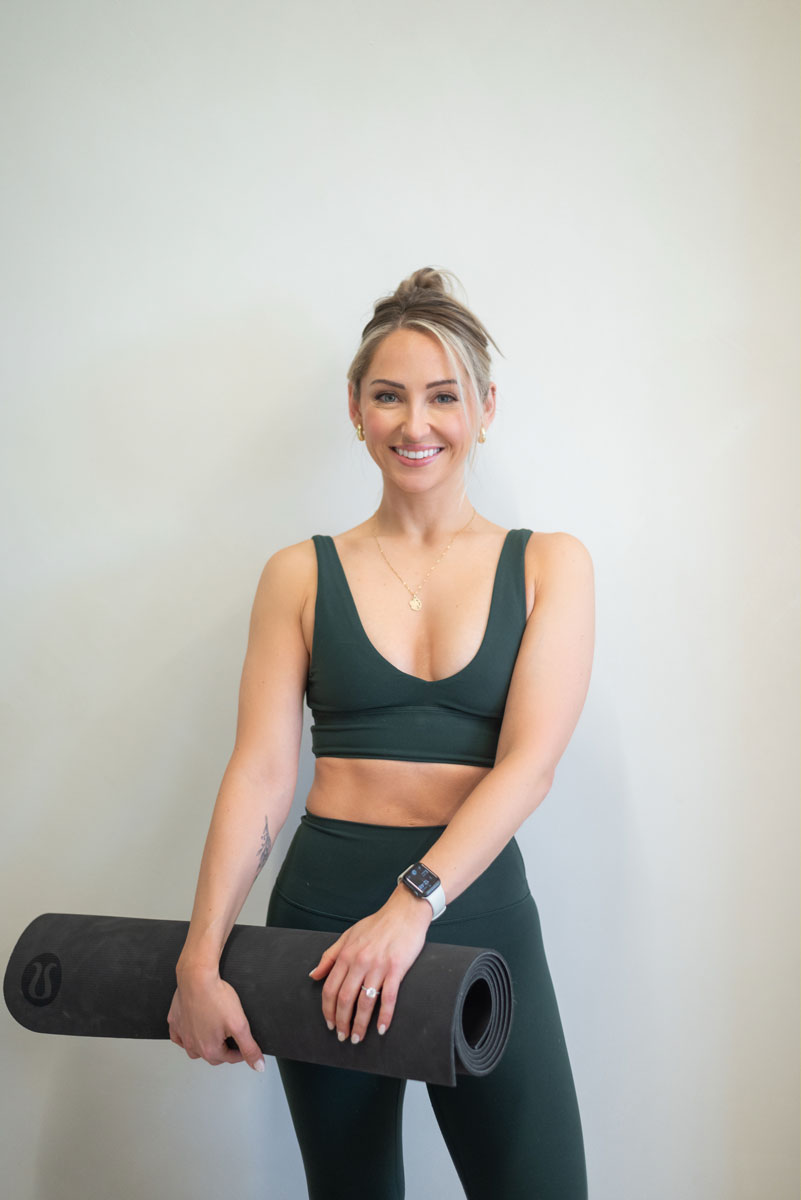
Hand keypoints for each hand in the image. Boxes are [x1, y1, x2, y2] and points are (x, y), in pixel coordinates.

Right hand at [167, 967, 264, 1071]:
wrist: (197, 977)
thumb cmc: (216, 997)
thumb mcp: (239, 1024)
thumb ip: (249, 1048)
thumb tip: (258, 1065)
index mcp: (209, 1049)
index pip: (230, 1058)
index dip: (242, 1052)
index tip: (246, 1044)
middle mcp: (193, 1045)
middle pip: (212, 1055)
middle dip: (224, 1050)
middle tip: (232, 1038)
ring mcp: (182, 1033)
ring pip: (194, 1049)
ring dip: (205, 1046)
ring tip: (215, 1036)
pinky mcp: (175, 1021)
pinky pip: (178, 1036)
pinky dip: (185, 1037)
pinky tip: (193, 1031)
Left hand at [308, 885, 431, 1044]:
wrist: (404, 912)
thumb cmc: (377, 924)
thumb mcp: (348, 935)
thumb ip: (330, 956)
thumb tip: (313, 975)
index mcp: (346, 955)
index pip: (330, 988)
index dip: (328, 1010)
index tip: (329, 1024)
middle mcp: (359, 961)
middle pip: (345, 999)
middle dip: (341, 1022)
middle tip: (342, 1037)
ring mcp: (378, 966)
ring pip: (364, 1002)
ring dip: (360, 1024)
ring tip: (358, 1038)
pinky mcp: (396, 968)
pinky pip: (389, 997)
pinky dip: (385, 1016)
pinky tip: (381, 1029)